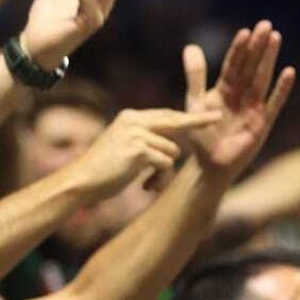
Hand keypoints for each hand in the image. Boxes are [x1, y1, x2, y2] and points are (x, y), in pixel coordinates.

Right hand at [73, 106, 218, 195]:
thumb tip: (172, 144)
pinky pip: (165, 164)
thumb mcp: (124, 147)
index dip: (189, 117)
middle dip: (198, 121)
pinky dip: (158, 178)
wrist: (82, 181)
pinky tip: (143, 185)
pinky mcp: (138, 150)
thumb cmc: (104, 171)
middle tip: (218, 118)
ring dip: (164, 171)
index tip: (210, 114)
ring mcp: (136, 134)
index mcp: (130, 118)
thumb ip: (144, 139)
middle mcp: (133, 120)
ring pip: (172, 151)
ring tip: (147, 182)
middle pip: (175, 121)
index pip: (166, 115)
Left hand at [183, 21, 296, 178]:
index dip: (239, 49)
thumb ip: (196, 76)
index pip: (233, 64)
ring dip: (269, 59)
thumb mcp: (194, 102)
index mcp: (225, 89)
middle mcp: (241, 95)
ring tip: (275, 38)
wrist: (210, 165)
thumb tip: (191, 46)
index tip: (245, 31)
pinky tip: (289, 72)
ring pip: (262, 78)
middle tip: (265, 25)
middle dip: (257, 46)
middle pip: (251, 66)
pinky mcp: (263, 122)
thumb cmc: (202, 137)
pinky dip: (282, 88)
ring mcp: (254, 107)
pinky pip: (274, 103)